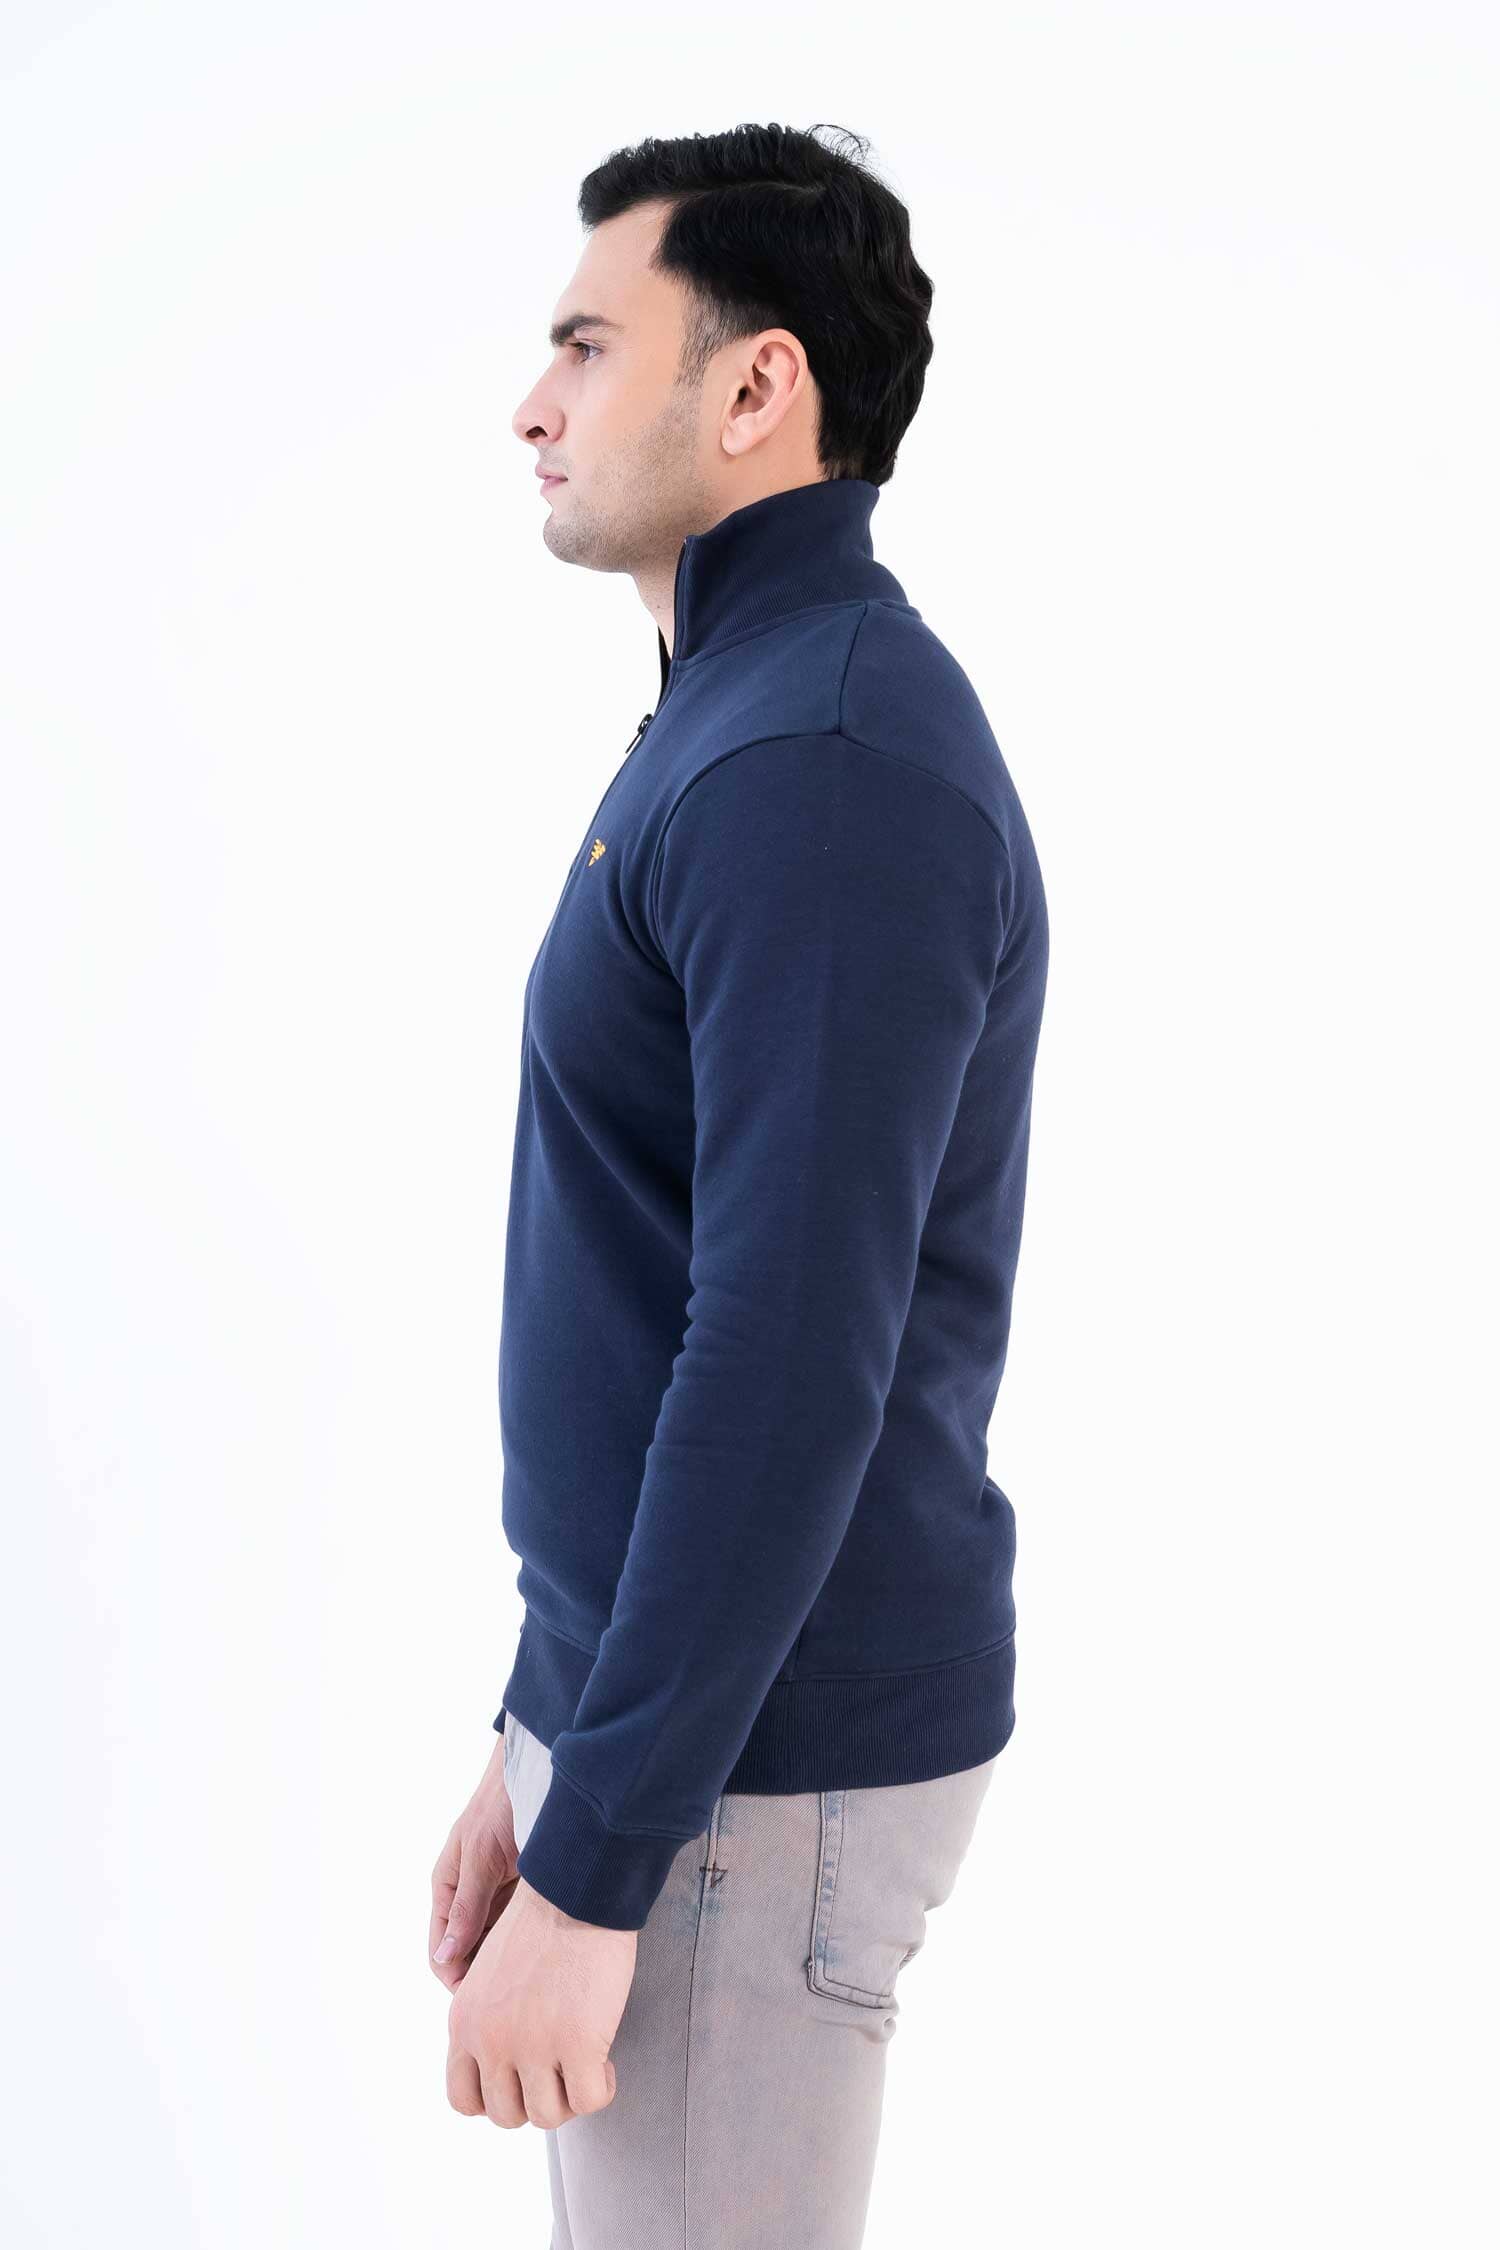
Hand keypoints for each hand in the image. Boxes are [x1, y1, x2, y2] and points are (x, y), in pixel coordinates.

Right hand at [429, 1732, 519, 1992]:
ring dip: (510, 1961)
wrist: (539, 1770)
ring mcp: (498, 1894)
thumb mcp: (480, 1857)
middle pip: (471, 1953)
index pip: (442, 1952)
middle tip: (514, 1997)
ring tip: (532, 1981)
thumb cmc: (500, 1806)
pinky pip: (521, 1926)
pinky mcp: (524, 1890)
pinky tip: (547, 1953)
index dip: (458, 1980)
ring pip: (497, 1943)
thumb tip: (445, 1958)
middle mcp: (470, 1896)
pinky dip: (530, 1941)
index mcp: (447, 1889)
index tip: (483, 1999)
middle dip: (487, 1977)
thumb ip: (466, 1906)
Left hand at [446, 1878, 637, 2127]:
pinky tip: (605, 2064)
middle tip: (559, 2072)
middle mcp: (490, 2040)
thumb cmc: (542, 1921)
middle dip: (536, 2100)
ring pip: (547, 2116)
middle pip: (506, 2115)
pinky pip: (589, 2101)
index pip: (463, 2098)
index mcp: (463, 2021)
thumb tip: (509, 2066)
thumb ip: (489, 2020)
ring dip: (569, 2099)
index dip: (496, 2099)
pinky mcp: (578, 2044)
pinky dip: (600, 2090)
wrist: (575, 1889)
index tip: (522, 2079)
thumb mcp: (491, 1974)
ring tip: (586, 2066)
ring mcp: (532, 2046)